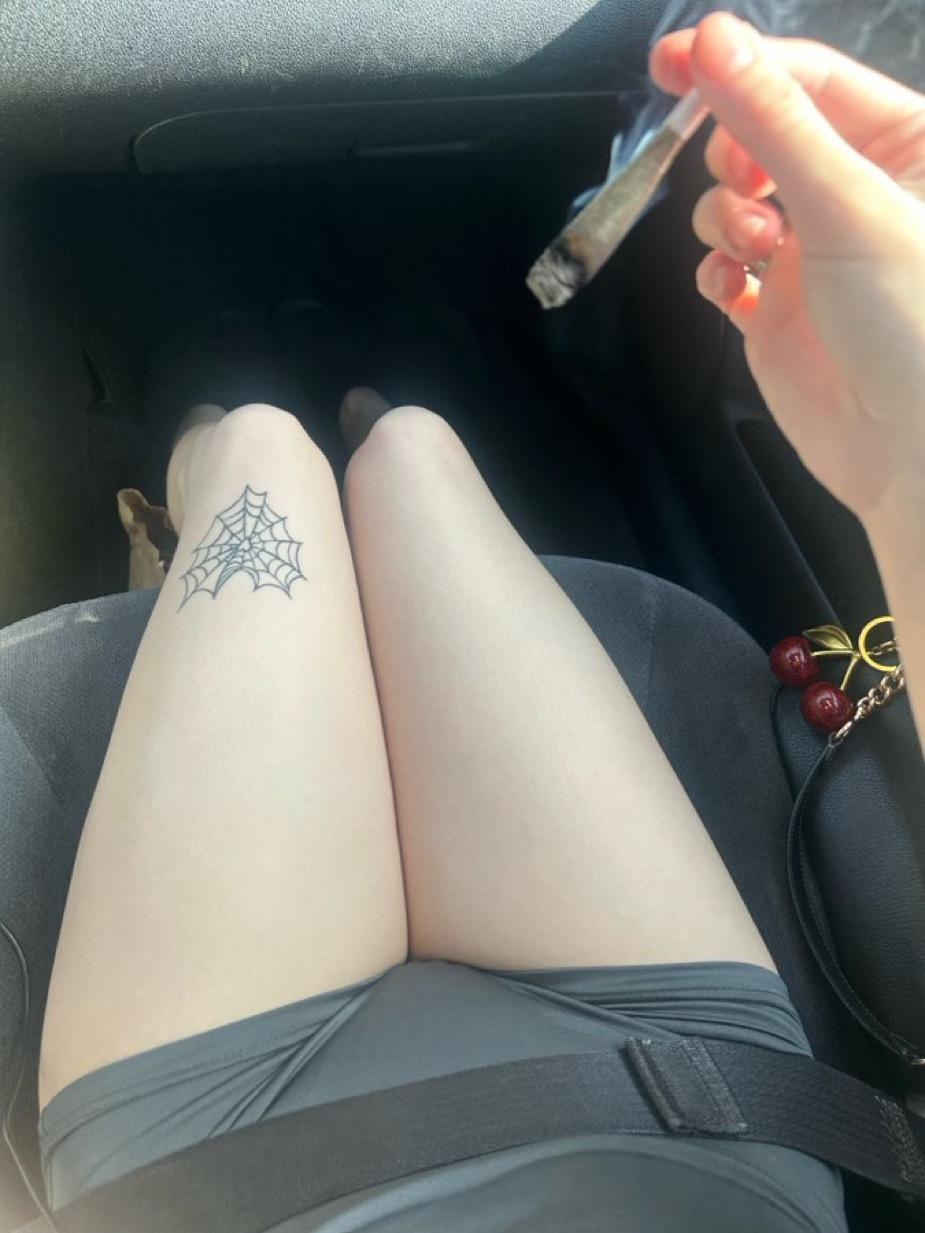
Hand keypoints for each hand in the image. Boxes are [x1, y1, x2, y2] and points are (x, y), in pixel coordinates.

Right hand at [650, 12, 924, 527]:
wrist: (909, 453)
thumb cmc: (914, 323)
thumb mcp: (846, 204)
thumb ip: (773, 121)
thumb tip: (712, 40)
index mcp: (902, 146)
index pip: (808, 79)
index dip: (737, 65)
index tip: (670, 61)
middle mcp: (853, 194)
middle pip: (758, 136)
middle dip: (733, 157)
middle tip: (745, 186)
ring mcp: (811, 253)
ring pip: (730, 202)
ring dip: (723, 220)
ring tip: (753, 253)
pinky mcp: (776, 309)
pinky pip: (722, 269)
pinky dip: (717, 274)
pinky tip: (734, 292)